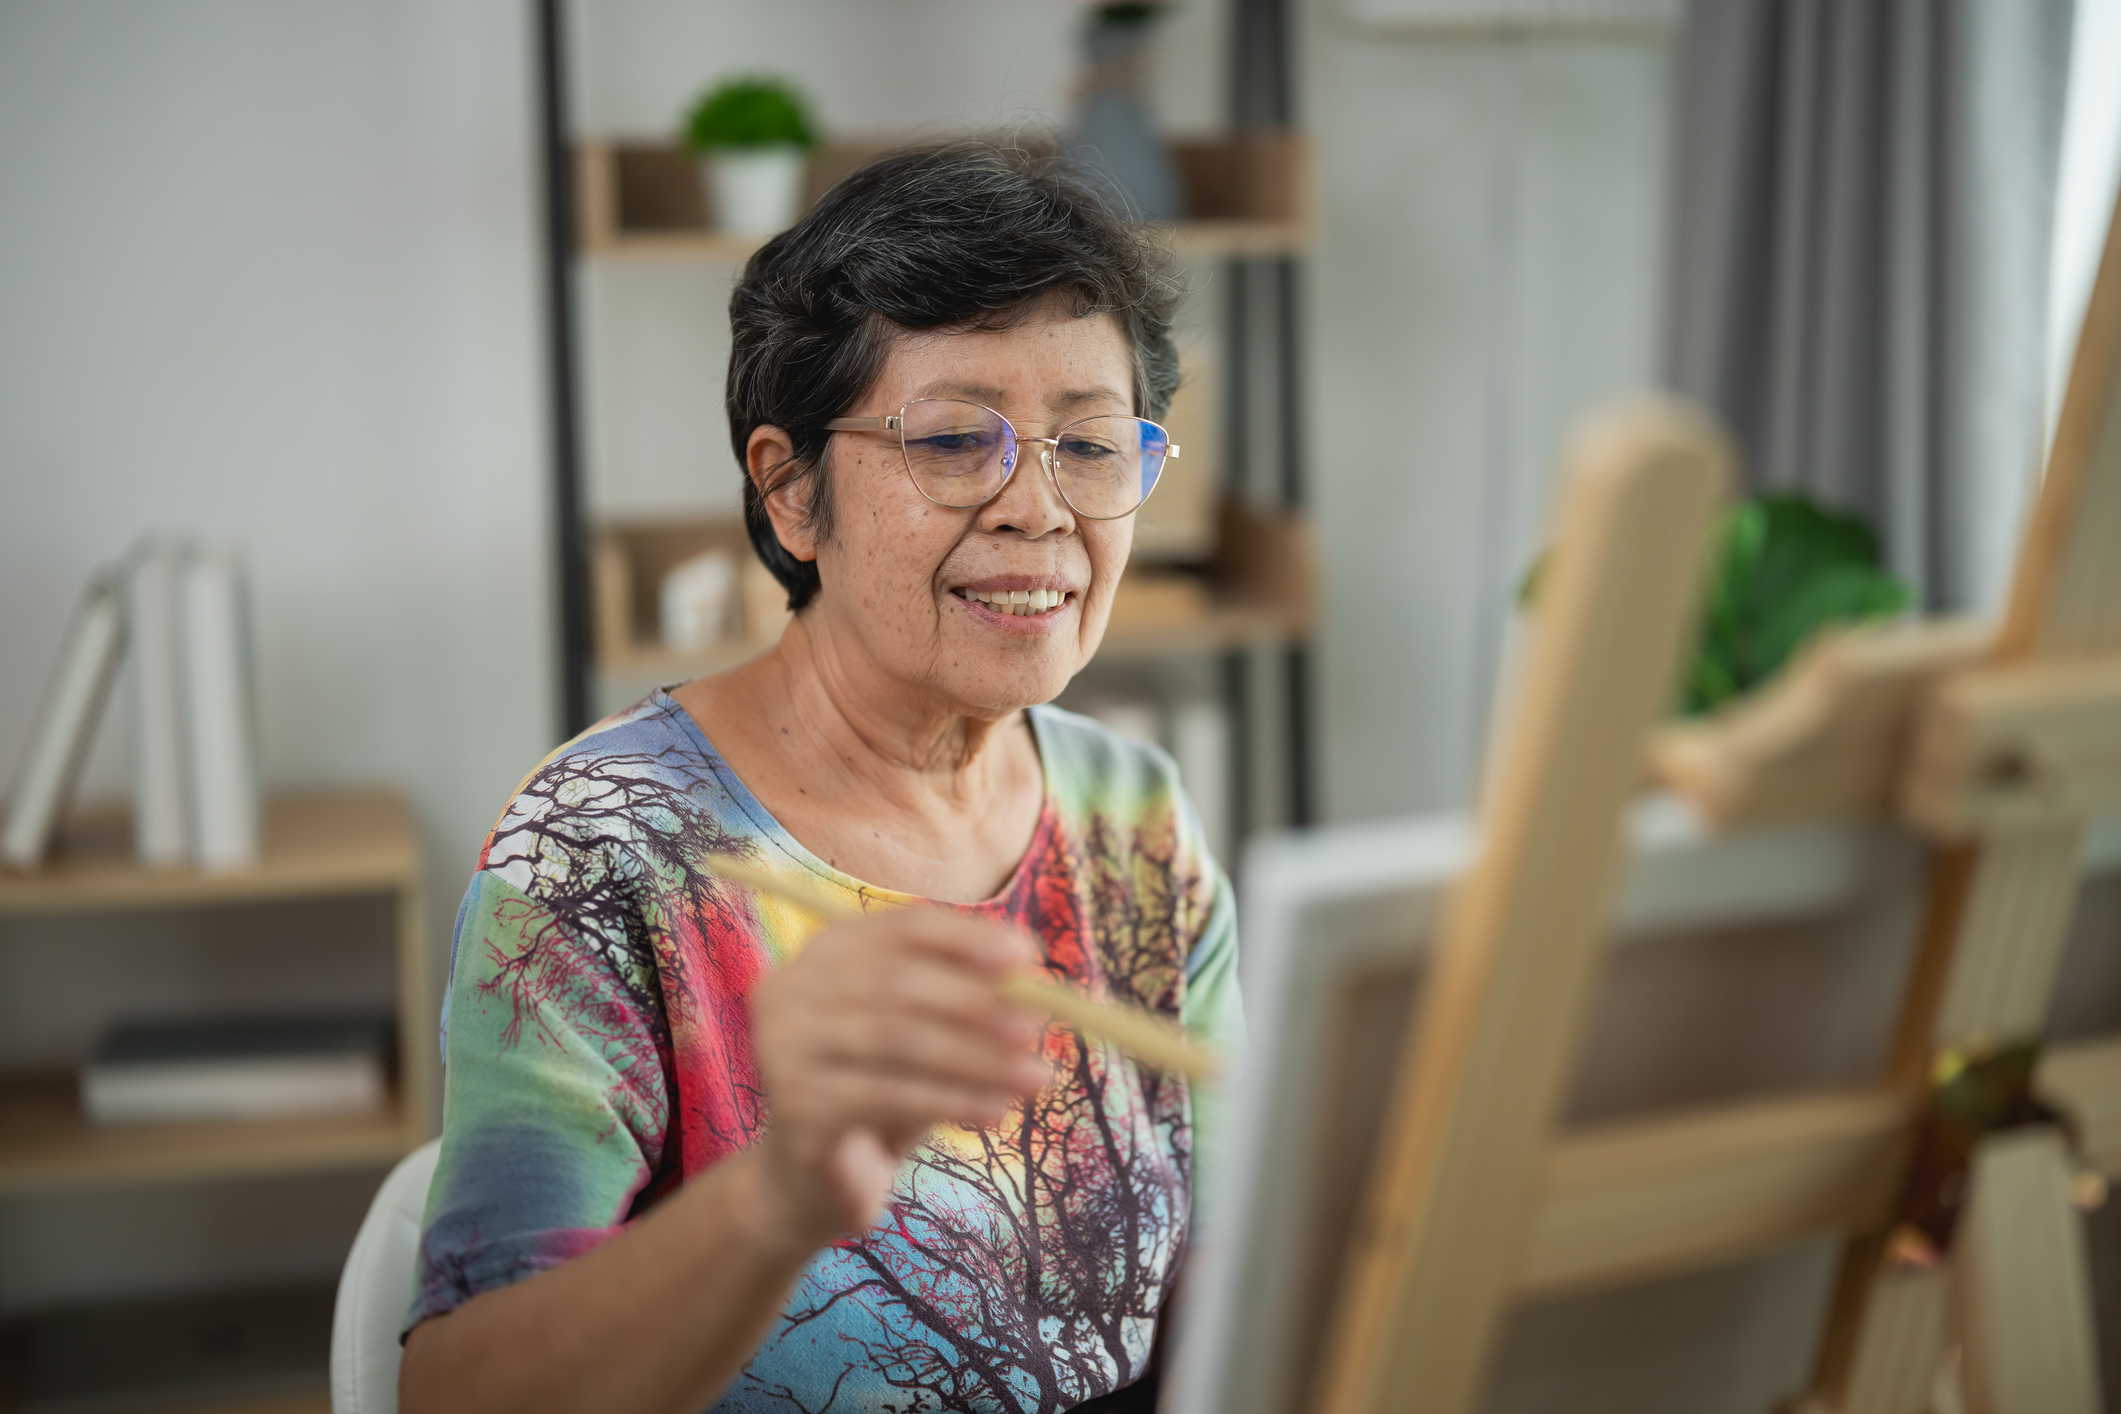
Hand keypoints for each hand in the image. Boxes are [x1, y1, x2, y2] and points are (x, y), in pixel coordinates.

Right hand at [748, 911, 1048, 1246]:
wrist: (820, 1180)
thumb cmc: (882, 1089)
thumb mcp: (924, 1034)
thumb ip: (964, 998)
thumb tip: (1031, 974)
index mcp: (824, 952)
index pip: (902, 927)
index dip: (967, 938)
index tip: (1027, 956)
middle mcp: (791, 990)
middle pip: (899, 983)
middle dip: (977, 1004)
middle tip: (1033, 1029)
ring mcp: (783, 1047)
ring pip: (899, 1040)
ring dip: (977, 1058)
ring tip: (1034, 1078)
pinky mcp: (796, 1106)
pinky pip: (890, 1095)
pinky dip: (953, 1101)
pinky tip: (996, 1113)